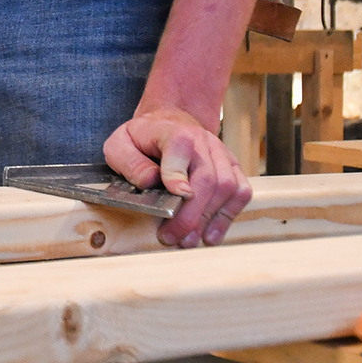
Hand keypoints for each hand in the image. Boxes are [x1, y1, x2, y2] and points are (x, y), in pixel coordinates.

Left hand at [103, 108, 253, 249]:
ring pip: (228, 186)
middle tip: (173, 237)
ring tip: (190, 240)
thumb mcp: (120, 144)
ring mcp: (220, 154)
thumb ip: (130, 162)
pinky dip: (228, 216)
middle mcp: (202, 141)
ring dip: (210, 218)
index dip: (178, 174)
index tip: (176, 197)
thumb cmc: (142, 139)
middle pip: (207, 177)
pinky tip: (211, 234)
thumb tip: (150, 181)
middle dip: (191, 213)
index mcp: (173, 132)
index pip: (180, 149)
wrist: (170, 121)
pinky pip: (241, 191)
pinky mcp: (232, 167)